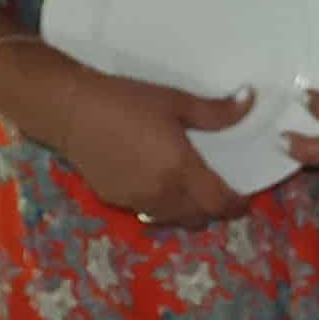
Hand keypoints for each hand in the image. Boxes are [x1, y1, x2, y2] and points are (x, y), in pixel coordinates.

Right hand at [7, 51, 265, 225]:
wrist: (69, 109)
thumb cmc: (124, 100)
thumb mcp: (174, 100)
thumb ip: (215, 111)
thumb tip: (250, 100)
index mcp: (180, 169)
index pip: (218, 202)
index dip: (235, 205)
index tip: (243, 199)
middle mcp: (160, 193)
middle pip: (198, 217)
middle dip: (213, 210)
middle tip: (220, 193)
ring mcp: (135, 200)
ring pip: (172, 219)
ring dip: (188, 212)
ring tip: (192, 192)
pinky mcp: (114, 199)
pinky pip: (148, 212)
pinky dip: (162, 207)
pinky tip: (159, 186)